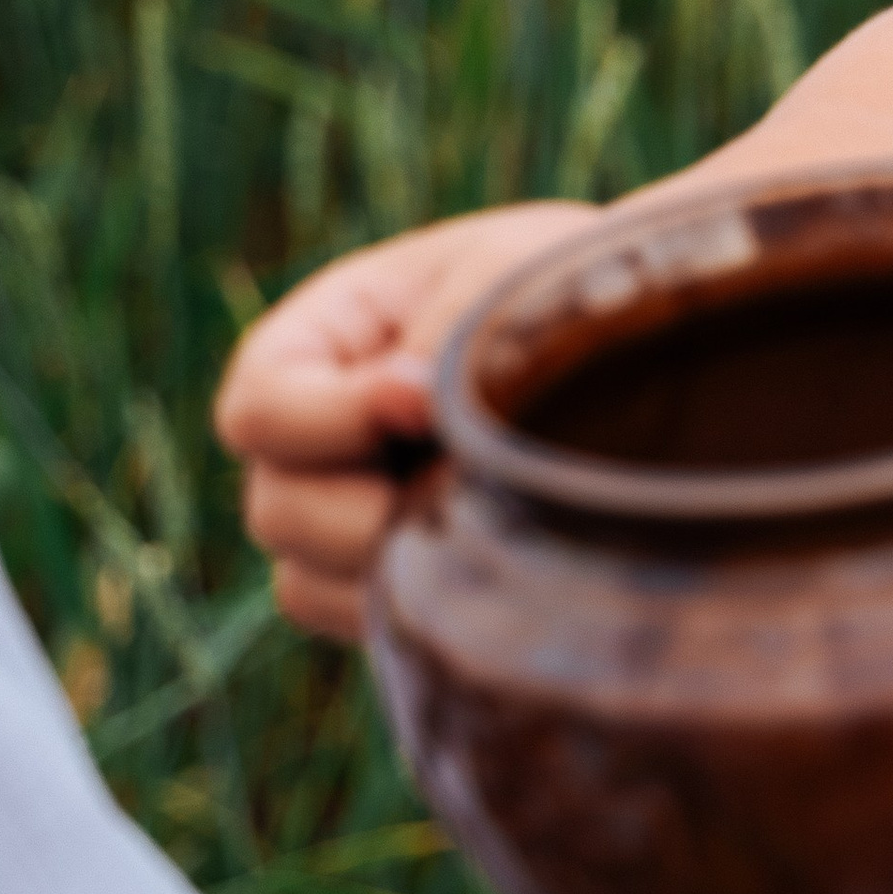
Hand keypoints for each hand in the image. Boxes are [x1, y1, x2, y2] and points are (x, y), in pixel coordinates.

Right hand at [213, 203, 590, 639]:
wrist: (630, 346)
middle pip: (275, 509)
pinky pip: (367, 621)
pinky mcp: (396, 576)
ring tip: (488, 516)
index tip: (426, 407)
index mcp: (318, 344)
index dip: (330, 420)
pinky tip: (494, 560)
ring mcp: (348, 516)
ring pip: (307, 582)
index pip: (262, 407)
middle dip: (361, 510)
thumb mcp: (503, 272)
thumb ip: (443, 331)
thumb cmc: (555, 287)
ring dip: (392, 561)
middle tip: (459, 482)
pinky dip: (416, 606)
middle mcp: (314, 439)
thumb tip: (407, 408)